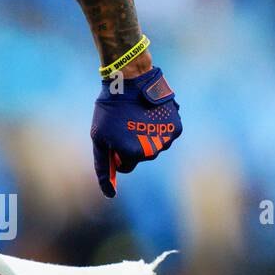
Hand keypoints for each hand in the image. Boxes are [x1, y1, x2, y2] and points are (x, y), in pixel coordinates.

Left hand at [90, 66, 181, 197]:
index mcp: (133, 154)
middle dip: (132, 145)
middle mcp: (153, 150)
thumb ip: (103, 166)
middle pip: (142, 157)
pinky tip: (149, 114)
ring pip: (155, 146)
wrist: (130, 81)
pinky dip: (158, 128)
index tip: (114, 139)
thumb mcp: (98, 138)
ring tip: (136, 118)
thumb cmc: (109, 110)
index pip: (126, 166)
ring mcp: (166, 138)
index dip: (117, 153)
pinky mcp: (176, 127)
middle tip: (124, 125)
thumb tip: (109, 194)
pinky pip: (166, 135)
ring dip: (146, 136)